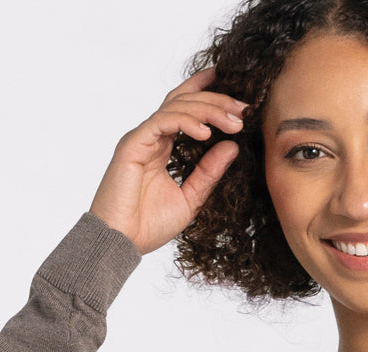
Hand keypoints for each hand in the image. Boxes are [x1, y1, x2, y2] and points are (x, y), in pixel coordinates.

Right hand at [89, 67, 246, 254]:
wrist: (123, 242)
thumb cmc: (150, 225)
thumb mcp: (191, 197)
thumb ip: (209, 172)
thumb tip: (232, 146)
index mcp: (163, 148)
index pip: (185, 111)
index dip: (207, 94)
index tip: (237, 95)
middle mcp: (152, 138)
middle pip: (184, 103)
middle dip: (216, 101)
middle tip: (244, 108)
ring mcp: (141, 139)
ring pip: (175, 107)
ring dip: (207, 110)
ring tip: (233, 122)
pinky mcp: (132, 144)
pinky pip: (161, 122)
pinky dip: (185, 122)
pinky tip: (206, 133)